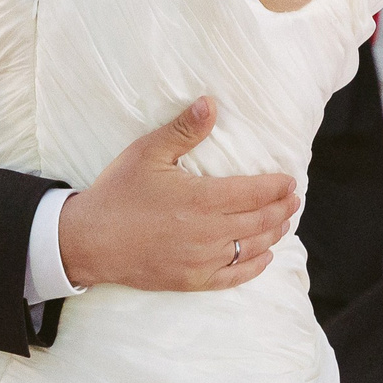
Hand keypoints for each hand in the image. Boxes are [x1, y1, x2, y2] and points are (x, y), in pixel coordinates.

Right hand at [57, 98, 299, 291]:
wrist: (88, 240)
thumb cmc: (118, 192)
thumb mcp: (148, 152)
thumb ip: (184, 129)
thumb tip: (210, 103)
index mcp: (200, 199)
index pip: (254, 193)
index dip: (276, 187)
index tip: (290, 181)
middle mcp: (207, 233)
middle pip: (259, 221)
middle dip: (282, 209)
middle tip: (295, 199)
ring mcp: (200, 260)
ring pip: (251, 247)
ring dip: (273, 233)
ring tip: (284, 221)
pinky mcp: (190, 280)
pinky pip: (233, 276)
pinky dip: (255, 266)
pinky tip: (266, 257)